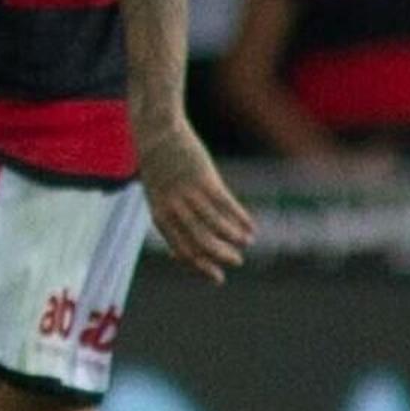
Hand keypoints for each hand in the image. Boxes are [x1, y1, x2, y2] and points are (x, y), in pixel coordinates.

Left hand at [135, 120, 252, 282]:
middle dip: (221, 256)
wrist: (157, 133)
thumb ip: (170, 218)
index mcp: (160, 215)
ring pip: (216, 226)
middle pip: (201, 242)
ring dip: (235, 238)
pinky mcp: (205, 179)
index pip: (182, 251)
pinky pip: (227, 206)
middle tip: (237, 261)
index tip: (218, 277)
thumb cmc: (160, 168)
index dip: (201, 267)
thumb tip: (181, 246)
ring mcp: (189, 194)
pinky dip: (241, 219)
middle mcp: (173, 208)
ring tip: (247, 242)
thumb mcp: (158, 195)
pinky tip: (252, 227)